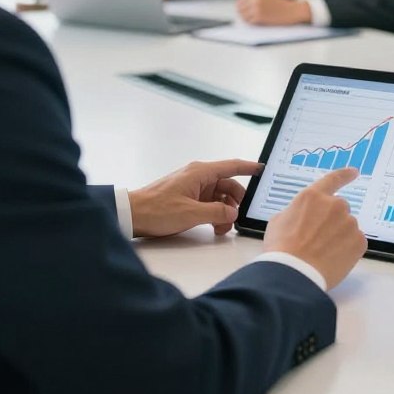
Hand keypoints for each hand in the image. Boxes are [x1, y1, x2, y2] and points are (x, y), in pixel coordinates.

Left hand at [129, 159, 261, 237]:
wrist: (131, 215)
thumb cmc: (156, 210)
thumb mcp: (191, 214)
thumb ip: (217, 213)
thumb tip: (233, 213)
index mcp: (200, 173)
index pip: (233, 166)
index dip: (249, 167)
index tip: (262, 169)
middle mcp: (198, 176)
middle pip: (228, 185)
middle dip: (235, 202)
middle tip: (236, 218)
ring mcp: (192, 187)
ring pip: (218, 196)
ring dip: (223, 211)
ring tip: (220, 228)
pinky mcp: (186, 197)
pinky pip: (208, 202)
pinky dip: (214, 213)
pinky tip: (212, 226)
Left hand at [236, 0, 311, 24]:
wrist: (295, 11)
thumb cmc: (282, 6)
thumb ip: (255, 0)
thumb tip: (240, 11)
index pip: (240, 0)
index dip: (240, 7)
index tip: (243, 12)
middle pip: (240, 8)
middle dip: (243, 14)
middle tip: (249, 19)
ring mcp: (256, 7)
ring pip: (243, 16)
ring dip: (248, 20)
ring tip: (257, 21)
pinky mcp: (259, 17)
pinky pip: (249, 23)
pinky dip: (253, 25)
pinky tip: (260, 24)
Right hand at [264, 167, 367, 289]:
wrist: (294, 274)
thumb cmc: (281, 248)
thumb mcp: (278, 221)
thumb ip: (296, 212)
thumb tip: (302, 216)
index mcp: (313, 197)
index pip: (333, 179)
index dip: (344, 175)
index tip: (354, 172)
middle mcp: (335, 205)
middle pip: (339, 209)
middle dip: (332, 221)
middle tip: (318, 239)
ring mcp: (349, 223)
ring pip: (347, 227)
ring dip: (339, 236)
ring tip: (322, 253)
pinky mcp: (359, 241)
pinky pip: (355, 243)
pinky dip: (347, 250)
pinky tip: (333, 259)